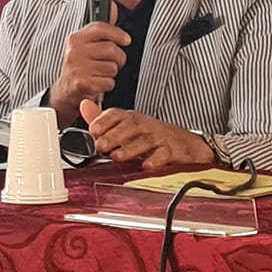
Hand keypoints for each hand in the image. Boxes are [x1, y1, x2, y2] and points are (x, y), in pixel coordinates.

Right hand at [46, 22, 130, 121]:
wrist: (65, 92)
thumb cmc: (78, 68)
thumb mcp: (84, 46)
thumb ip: (100, 31)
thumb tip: (114, 8)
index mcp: (75, 39)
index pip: (100, 28)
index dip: (117, 33)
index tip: (126, 40)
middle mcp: (74, 51)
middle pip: (111, 49)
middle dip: (118, 58)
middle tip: (113, 63)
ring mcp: (78, 68)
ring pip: (112, 67)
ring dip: (112, 73)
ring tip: (101, 74)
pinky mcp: (83, 84)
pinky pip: (109, 82)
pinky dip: (108, 85)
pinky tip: (98, 83)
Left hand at [79, 100, 214, 170]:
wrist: (187, 144)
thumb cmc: (153, 136)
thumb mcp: (127, 126)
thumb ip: (104, 119)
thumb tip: (84, 105)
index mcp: (133, 119)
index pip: (117, 114)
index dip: (104, 120)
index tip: (92, 129)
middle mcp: (146, 125)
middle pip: (130, 126)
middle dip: (113, 136)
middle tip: (99, 146)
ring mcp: (161, 137)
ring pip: (145, 140)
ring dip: (130, 148)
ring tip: (116, 157)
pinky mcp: (174, 151)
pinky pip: (165, 154)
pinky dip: (156, 159)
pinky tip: (146, 166)